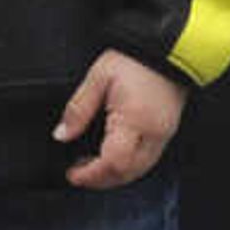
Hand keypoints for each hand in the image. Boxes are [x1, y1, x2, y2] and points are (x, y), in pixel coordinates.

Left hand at [56, 49, 185, 188]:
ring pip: (139, 171)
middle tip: (79, 172)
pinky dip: (127, 166)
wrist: (168, 50)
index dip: (91, 174)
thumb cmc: (134, 60)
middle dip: (100, 180)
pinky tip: (112, 156)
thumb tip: (62, 134)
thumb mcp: (98, 78)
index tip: (73, 174)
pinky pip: (147, 160)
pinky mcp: (167, 132)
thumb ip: (78, 109)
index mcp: (134, 120)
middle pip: (127, 173)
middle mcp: (153, 134)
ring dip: (114, 174)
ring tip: (92, 165)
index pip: (113, 162)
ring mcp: (163, 135)